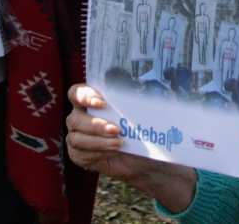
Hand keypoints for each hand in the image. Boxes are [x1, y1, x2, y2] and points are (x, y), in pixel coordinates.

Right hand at [66, 84, 197, 211]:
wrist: (143, 154)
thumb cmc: (140, 126)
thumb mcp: (145, 107)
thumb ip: (146, 93)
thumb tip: (163, 84)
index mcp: (89, 101)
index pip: (76, 93)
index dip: (84, 96)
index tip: (102, 103)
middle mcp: (79, 118)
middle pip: (75, 119)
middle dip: (96, 125)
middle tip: (116, 129)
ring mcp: (77, 138)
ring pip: (77, 139)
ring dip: (98, 141)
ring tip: (118, 143)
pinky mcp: (80, 155)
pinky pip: (82, 155)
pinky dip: (98, 153)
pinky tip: (113, 152)